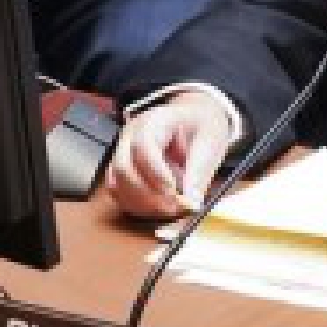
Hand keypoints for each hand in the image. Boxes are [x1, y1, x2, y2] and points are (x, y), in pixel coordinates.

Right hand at [106, 91, 239, 219]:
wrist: (196, 117)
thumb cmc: (203, 125)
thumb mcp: (211, 142)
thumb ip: (198, 172)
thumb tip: (190, 204)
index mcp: (154, 121)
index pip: (143, 146)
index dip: (157, 174)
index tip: (176, 194)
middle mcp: (131, 136)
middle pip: (122, 168)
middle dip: (147, 195)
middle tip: (174, 208)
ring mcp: (123, 152)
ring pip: (116, 185)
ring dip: (141, 204)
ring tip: (171, 209)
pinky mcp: (123, 170)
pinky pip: (119, 193)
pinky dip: (137, 206)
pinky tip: (160, 208)